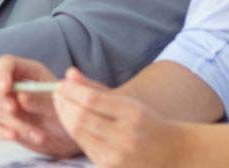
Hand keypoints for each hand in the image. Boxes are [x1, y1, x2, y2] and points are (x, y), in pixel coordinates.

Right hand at [0, 56, 79, 157]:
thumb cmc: (67, 113)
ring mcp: (8, 105)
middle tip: (13, 108)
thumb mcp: (59, 104)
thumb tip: (20, 96)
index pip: (6, 63)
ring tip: (40, 135)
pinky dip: (2, 132)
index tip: (6, 88)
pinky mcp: (6, 124)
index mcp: (28, 71)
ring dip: (17, 122)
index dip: (2, 72)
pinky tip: (15, 136)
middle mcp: (14, 86)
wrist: (70, 137)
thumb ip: (40, 99)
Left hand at [51, 67, 189, 167]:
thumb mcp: (128, 102)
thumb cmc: (147, 123)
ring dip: (64, 117)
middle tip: (56, 92)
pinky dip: (74, 133)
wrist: (173, 153)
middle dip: (63, 103)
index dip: (72, 91)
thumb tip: (69, 73)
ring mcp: (118, 156)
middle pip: (81, 118)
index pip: (92, 100)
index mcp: (132, 114)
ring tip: (60, 104)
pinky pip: (85, 148)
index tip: (62, 83)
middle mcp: (126, 136)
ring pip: (79, 134)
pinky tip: (70, 121)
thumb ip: (96, 88)